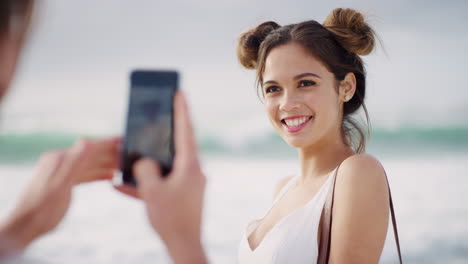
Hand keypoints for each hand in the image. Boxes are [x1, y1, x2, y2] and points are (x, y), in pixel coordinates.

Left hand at [0, 137, 119, 256]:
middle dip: (110, 153)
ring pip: (89, 164)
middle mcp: (60, 162)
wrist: (25, 227)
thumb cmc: (41, 209)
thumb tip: (87, 141)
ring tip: (123, 165)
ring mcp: (61, 172)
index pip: (88, 146)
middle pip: (90, 154)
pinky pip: (84, 174)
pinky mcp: (63, 182)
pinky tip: (110, 176)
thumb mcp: (59, 186)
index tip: (123, 140)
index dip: (107, 143)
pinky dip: (98, 174)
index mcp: (59, 159)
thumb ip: (73, 164)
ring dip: (106, 164)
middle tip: (129, 154)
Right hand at [115, 92, 206, 263]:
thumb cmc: (171, 218)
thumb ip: (144, 170)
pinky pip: (164, 182)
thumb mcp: (152, 191)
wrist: (184, 246)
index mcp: (190, 165)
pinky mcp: (183, 195)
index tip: (179, 92)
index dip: (181, 109)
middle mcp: (193, 171)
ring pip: (168, 164)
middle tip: (156, 116)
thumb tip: (143, 162)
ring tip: (136, 151)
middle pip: (178, 144)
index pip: (186, 130)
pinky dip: (147, 182)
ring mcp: (189, 183)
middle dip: (164, 131)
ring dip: (151, 159)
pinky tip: (124, 186)